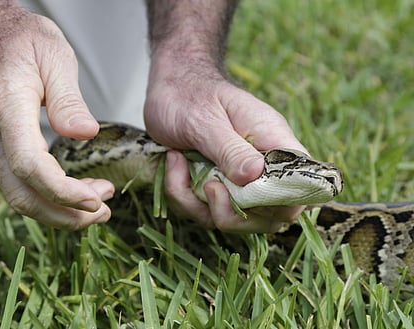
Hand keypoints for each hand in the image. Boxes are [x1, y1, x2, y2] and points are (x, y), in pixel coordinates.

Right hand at [0, 4, 113, 228]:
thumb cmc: (14, 37)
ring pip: (16, 194)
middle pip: (22, 195)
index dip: (64, 191)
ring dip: (56, 207)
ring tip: (94, 203)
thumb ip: (68, 100)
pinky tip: (68, 188)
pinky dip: (42, 193)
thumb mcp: (53, 55)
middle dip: (65, 215)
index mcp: (6, 107)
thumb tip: (85, 134)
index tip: (96, 200)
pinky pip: (11, 181)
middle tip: (102, 213)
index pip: (30, 166)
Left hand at [144, 57, 306, 232]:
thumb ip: (230, 148)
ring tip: (179, 163)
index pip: (300, 184)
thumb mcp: (206, 119)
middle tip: (206, 186)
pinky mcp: (216, 189)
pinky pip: (204, 212)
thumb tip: (256, 175)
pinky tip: (174, 163)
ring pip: (234, 219)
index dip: (280, 203)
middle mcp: (261, 166)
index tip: (242, 195)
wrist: (168, 88)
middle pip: (270, 216)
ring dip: (197, 203)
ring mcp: (238, 181)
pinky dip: (182, 196)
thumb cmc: (190, 94)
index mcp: (273, 141)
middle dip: (232, 213)